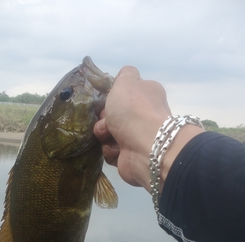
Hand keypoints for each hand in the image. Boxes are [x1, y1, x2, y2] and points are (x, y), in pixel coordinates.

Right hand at [94, 66, 203, 192]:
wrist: (145, 146)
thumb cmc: (133, 110)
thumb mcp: (126, 82)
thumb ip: (125, 74)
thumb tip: (125, 77)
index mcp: (146, 95)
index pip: (125, 94)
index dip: (112, 98)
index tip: (106, 101)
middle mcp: (143, 116)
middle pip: (114, 116)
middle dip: (105, 119)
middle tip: (106, 121)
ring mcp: (138, 137)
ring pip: (109, 134)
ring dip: (104, 135)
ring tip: (109, 136)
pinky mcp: (130, 156)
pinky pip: (111, 152)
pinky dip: (110, 150)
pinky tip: (117, 149)